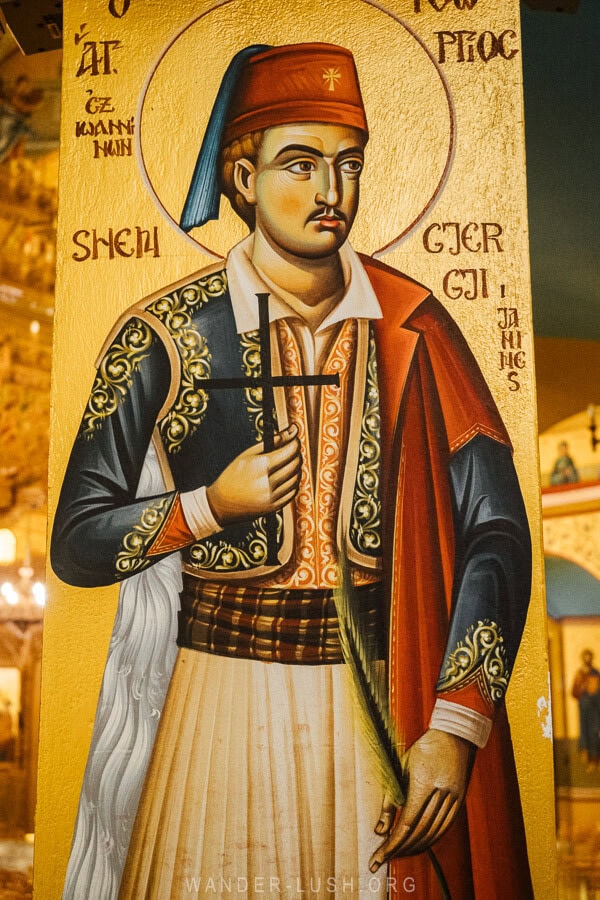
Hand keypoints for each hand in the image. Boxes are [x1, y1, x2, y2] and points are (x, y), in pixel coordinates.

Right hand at [206, 425, 300, 525]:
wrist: (221, 504)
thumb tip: (291, 431)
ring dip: (297, 469)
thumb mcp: (247, 455)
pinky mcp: (274, 507)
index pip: (289, 451)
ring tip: (289, 463)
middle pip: (294, 464)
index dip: (295, 443)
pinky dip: (293, 483)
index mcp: (261, 466)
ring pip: (296, 478)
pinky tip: (287, 478)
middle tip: (293, 450)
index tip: (295, 439)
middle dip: (297, 454)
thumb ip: (271, 442)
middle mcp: (268, 482)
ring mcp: (272, 496)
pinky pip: (292, 492)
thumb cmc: (232, 476)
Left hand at [369, 729, 474, 870]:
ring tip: (398, 855)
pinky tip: (419, 845)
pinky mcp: (460, 801)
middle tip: (384, 859)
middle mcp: (441, 793)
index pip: (406, 824)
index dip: (392, 845)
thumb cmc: (422, 750)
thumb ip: (390, 801)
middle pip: (419, 832)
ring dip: (414, 848)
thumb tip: (380, 831)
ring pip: (433, 833)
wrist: (453, 736)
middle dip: (400, 850)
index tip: (379, 859)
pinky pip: (444, 828)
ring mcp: (453, 798)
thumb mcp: (400, 769)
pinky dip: (430, 840)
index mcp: (423, 783)